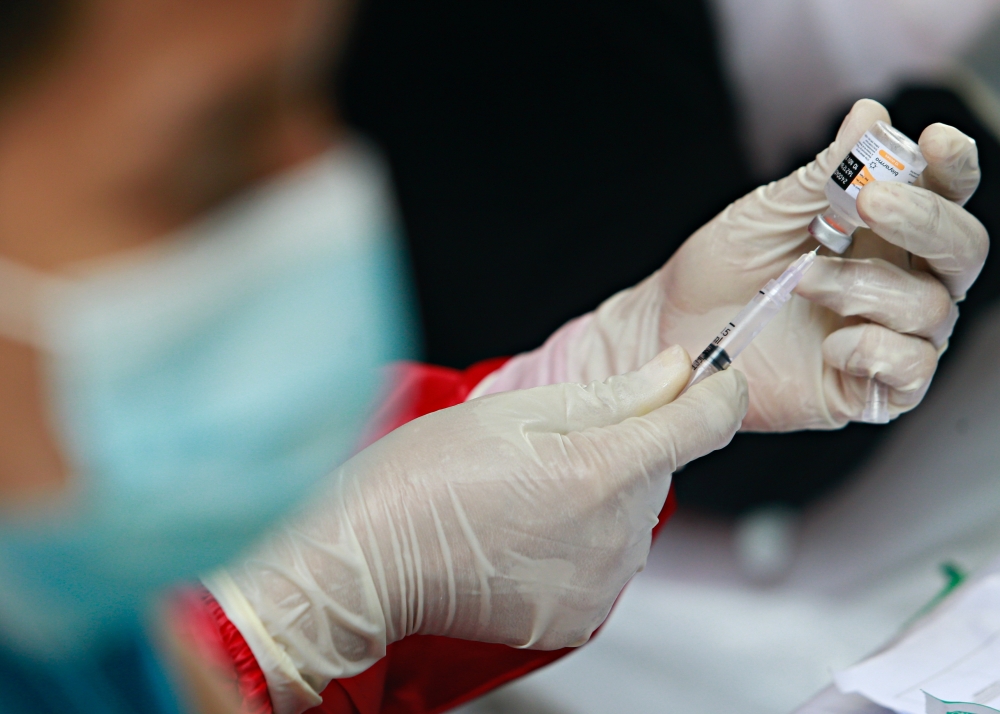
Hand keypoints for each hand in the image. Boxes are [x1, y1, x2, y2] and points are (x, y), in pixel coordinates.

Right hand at [205, 347, 746, 711]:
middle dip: (624, 449)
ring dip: (599, 499)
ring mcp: (599, 583)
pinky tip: (524, 533)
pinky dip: (579, 545)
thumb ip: (612, 395)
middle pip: (657, 472)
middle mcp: (613, 536)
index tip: (717, 380)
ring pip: (630, 518)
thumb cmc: (423, 477)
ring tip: (525, 494)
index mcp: (600, 471)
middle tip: (549, 445)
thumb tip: (675, 373)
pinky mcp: (578, 617)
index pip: (702, 426)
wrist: (368, 562)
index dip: (717, 395)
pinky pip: (603, 564)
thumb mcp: (514, 411)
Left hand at [477, 99, 986, 429]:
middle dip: (926, 221)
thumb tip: (871, 115)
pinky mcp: (868, 388)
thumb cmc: (720, 269)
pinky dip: (874, 349)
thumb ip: (822, 173)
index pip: (944, 196)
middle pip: (962, 250)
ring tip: (798, 280)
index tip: (937, 141)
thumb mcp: (766, 212)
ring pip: (931, 308)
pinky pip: (912, 370)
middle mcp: (899, 282)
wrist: (668, 330)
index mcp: (882, 232)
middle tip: (870, 201)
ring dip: (863, 286)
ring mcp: (887, 336)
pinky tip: (829, 343)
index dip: (954, 168)